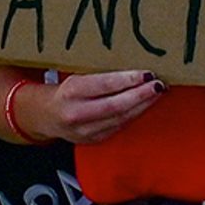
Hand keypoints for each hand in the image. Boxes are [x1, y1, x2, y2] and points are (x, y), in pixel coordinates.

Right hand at [28, 68, 163, 145]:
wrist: (45, 115)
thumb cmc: (65, 91)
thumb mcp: (76, 76)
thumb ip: (101, 74)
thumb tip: (133, 64)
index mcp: (71, 92)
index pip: (105, 86)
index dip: (128, 80)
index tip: (146, 73)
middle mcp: (77, 114)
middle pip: (116, 106)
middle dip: (141, 95)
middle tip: (158, 84)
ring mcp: (85, 131)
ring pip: (121, 118)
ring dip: (143, 105)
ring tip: (157, 92)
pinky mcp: (94, 139)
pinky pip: (120, 126)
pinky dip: (135, 114)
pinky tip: (145, 105)